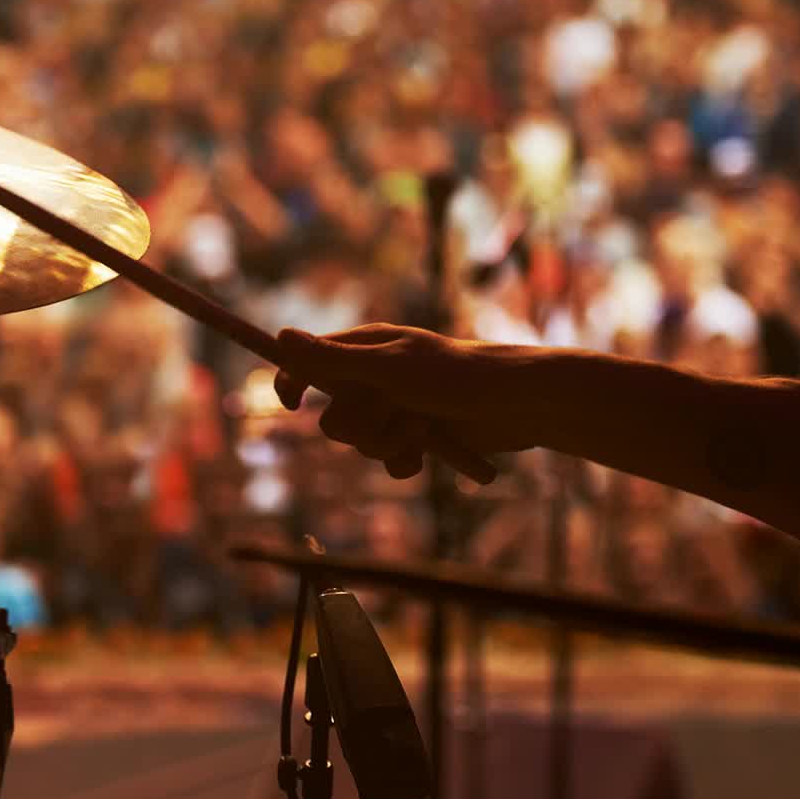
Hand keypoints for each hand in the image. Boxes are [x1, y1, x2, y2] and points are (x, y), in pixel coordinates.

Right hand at [273, 323, 548, 483]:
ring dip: (389, 442)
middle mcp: (377, 376)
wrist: (519, 406)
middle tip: (394, 411)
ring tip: (422, 429)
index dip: (294, 380)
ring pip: (361, 443)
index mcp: (367, 347)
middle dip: (361, 426)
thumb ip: (333, 359)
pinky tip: (429, 454)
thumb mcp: (388, 369)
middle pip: (334, 415)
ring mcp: (398, 408)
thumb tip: (281, 336)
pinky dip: (407, 460)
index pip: (310, 361)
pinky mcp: (419, 437)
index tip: (292, 404)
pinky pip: (389, 462)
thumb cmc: (456, 377)